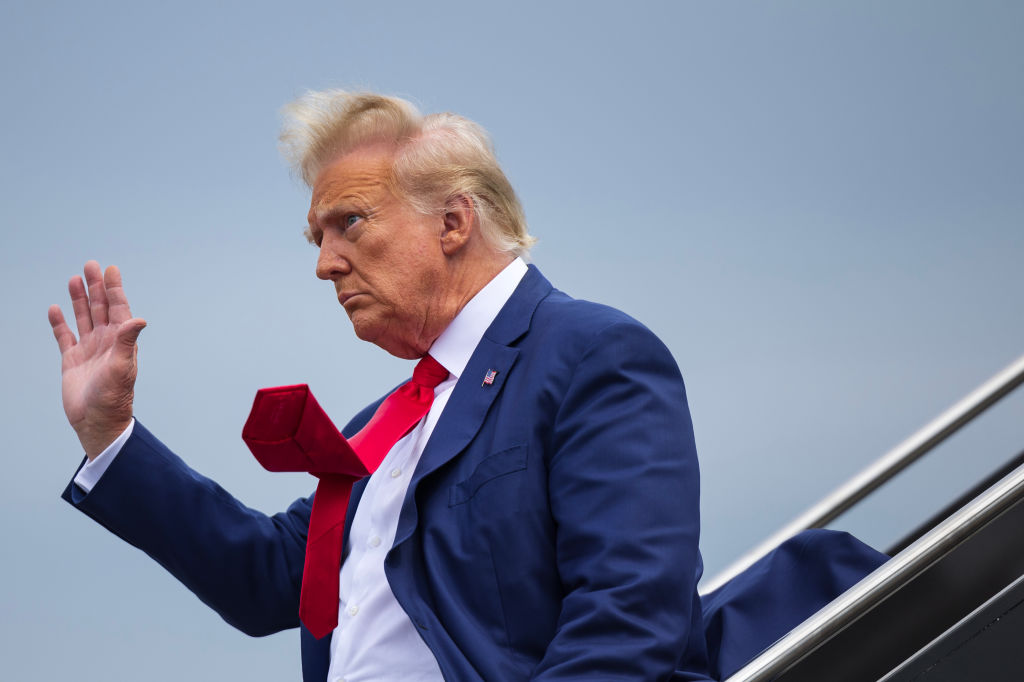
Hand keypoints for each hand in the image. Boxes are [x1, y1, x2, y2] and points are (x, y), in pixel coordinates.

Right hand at [48, 261, 146, 458]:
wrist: (97, 421)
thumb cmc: (113, 397)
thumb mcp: (122, 367)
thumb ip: (127, 341)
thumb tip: (139, 319)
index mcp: (120, 341)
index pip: (118, 308)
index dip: (114, 289)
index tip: (110, 269)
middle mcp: (106, 342)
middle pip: (100, 308)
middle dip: (96, 287)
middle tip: (90, 265)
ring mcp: (88, 350)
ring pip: (83, 318)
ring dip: (79, 300)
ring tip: (74, 279)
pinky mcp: (72, 361)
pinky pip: (64, 336)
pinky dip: (60, 323)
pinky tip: (55, 309)